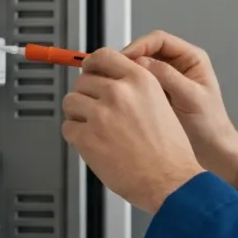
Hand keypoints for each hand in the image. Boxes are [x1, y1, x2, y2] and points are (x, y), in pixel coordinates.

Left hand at [61, 48, 203, 212]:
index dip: (93, 65)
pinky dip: (76, 136)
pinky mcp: (86, 137)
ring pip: (71, 102)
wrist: (170, 180)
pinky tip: (94, 144)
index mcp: (140, 81)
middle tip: (97, 111)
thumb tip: (110, 81)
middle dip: (87, 95)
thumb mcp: (161, 104)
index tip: (90, 71)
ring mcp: (100, 115)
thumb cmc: (169, 151)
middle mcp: (119, 93)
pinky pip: (68, 127)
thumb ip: (136, 88)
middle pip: (83, 80)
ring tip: (95, 129)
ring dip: (78, 114)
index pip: (103, 56)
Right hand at [122, 30, 237, 187]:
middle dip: (128, 60)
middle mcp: (178, 65)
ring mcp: (167, 79)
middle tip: (112, 72)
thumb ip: (169, 78)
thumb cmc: (211, 125)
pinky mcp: (158, 94)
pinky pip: (139, 84)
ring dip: (127, 74)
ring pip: (140, 67)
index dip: (138, 46)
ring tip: (114, 85)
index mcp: (191, 59)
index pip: (159, 40)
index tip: (124, 59)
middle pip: (145, 51)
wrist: (213, 150)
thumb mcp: (192, 98)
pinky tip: (121, 97)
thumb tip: (143, 62)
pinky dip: (129, 88)